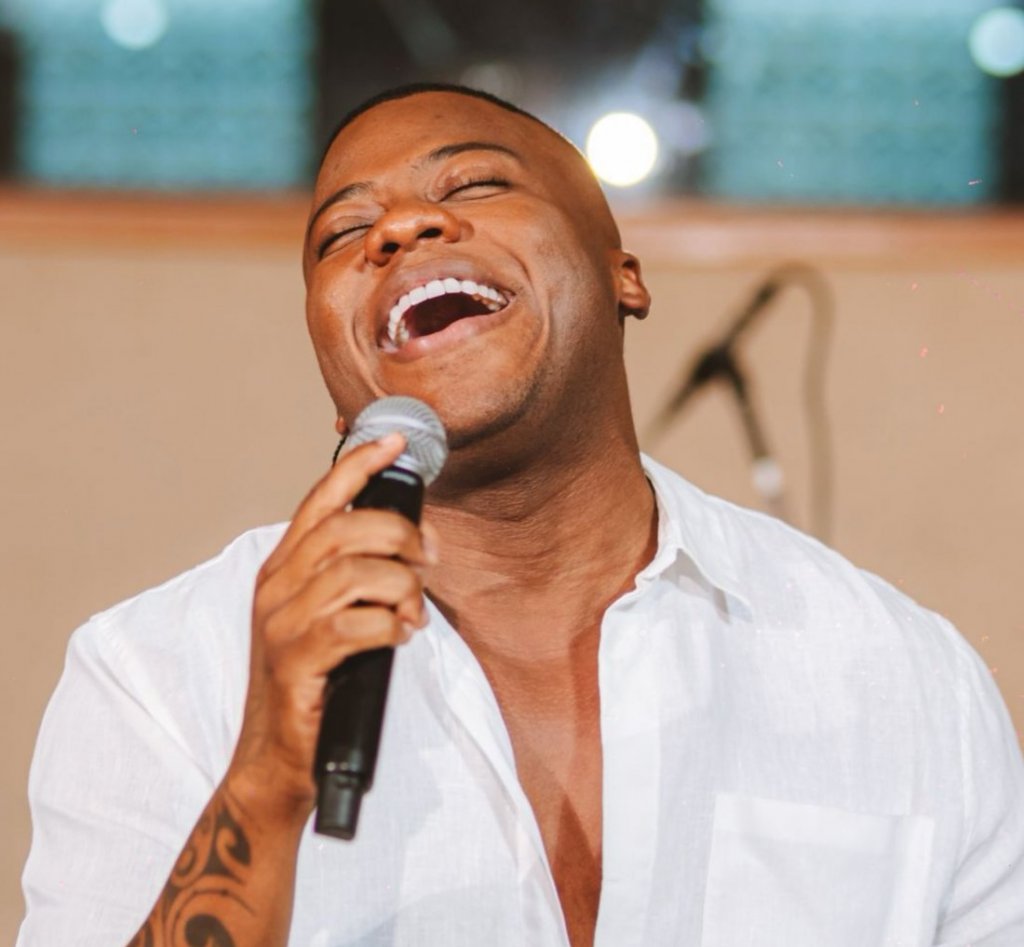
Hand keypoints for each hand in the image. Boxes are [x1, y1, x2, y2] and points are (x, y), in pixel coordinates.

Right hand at [226, 433, 435, 824]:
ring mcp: (281, 623)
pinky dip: (391, 624)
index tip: (395, 442)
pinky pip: (354, 624)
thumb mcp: (329, 615)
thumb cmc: (315, 681)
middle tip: (428, 557)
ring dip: (401, 586)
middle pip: (346, 528)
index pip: (320, 499)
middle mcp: (276, 586)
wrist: (276, 758)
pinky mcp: (295, 661)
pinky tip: (399, 635)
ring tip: (412, 613)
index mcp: (284, 568)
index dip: (358, 465)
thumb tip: (413, 543)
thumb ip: (357, 576)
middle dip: (400, 534)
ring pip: (355, 572)